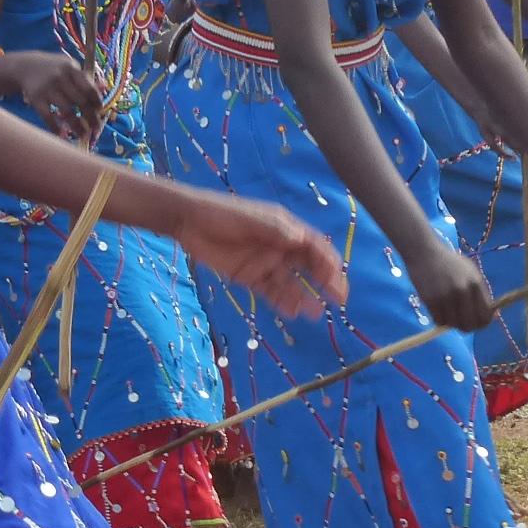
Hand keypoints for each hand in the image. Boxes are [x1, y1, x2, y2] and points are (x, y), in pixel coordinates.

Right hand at [7, 51, 104, 142]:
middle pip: (80, 101)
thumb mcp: (69, 67)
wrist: (25, 66)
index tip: (100, 111)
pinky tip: (62, 135)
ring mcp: (47, 88)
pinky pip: (48, 117)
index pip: (89, 88)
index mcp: (71, 68)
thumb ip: (84, 79)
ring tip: (83, 135)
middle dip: (91, 117)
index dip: (97, 102)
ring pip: (67, 112)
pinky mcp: (35, 99)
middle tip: (96, 128)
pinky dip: (56, 128)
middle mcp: (60, 77)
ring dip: (77, 126)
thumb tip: (103, 92)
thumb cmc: (54, 69)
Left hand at [171, 188, 345, 317]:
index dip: (328, 262)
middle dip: (325, 282)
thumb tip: (300, 239)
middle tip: (339, 300)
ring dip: (304, 296)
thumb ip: (275, 230)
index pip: (314, 246)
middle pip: (309, 266)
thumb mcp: (250, 220)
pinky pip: (270, 291)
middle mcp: (280, 247)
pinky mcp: (249, 276)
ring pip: (291, 283)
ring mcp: (265, 263)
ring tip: (315, 314)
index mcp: (285, 228)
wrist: (188, 221)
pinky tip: (291, 311)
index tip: (337, 278)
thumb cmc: (222, 213)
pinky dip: (281, 301)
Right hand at [408, 237, 494, 329]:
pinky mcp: (430, 300)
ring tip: (448, 312)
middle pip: (470, 324)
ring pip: (453, 324)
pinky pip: (439, 321)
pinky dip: (439, 319)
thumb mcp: (470, 273)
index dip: (482, 324)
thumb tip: (492, 316)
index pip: (484, 315)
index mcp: (476, 283)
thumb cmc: (449, 263)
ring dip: (451, 322)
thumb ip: (480, 293)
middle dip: (467, 327)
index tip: (477, 324)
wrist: (424, 251)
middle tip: (462, 324)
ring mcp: (445, 296)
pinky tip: (438, 309)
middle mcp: (462, 291)